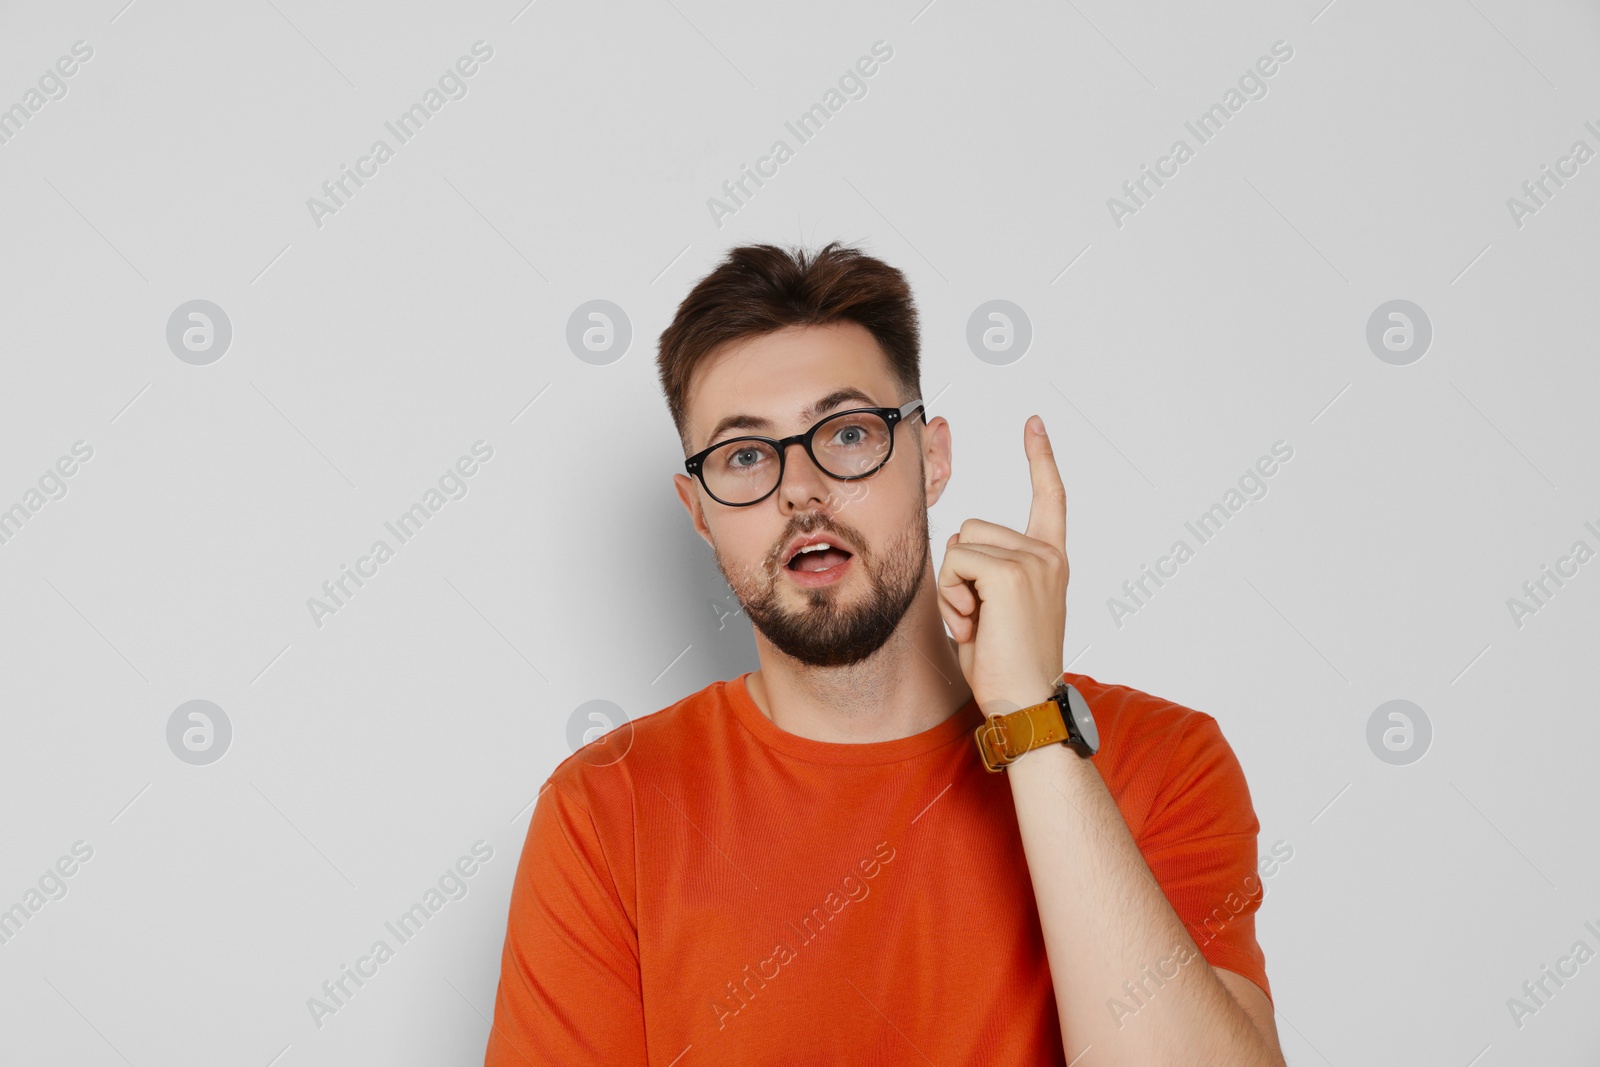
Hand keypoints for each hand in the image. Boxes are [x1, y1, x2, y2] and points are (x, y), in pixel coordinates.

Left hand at [936, 415, 1068, 715]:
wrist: (1024, 703)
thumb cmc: (1005, 666)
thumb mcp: (996, 609)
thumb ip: (987, 573)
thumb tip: (960, 548)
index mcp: (1050, 561)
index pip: (1050, 498)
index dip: (1041, 458)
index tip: (1034, 423)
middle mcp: (1047, 555)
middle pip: (970, 528)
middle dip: (958, 574)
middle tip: (979, 619)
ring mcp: (1032, 561)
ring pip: (958, 546)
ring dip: (953, 588)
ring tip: (979, 624)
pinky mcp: (1011, 572)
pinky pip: (955, 564)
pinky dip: (952, 597)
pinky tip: (976, 626)